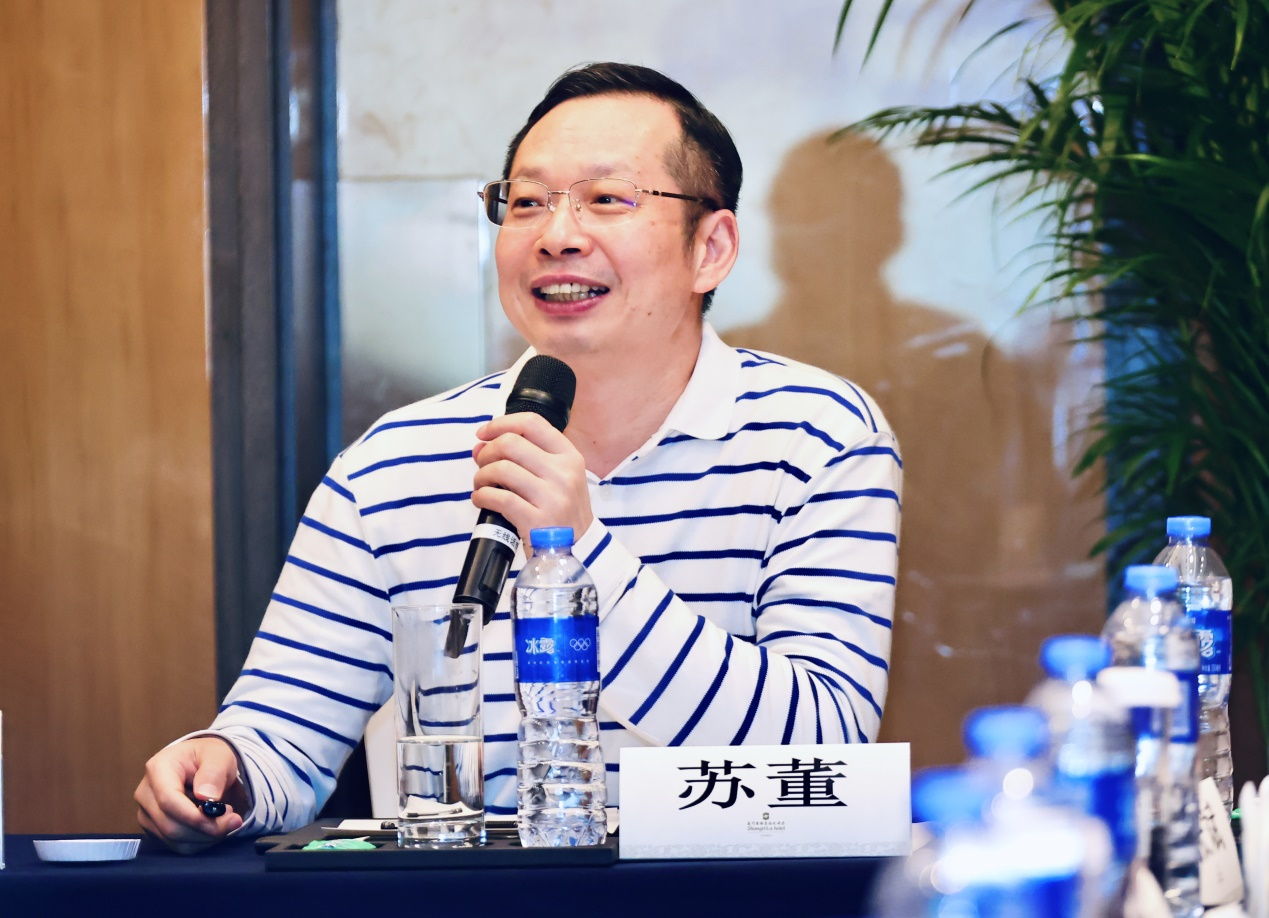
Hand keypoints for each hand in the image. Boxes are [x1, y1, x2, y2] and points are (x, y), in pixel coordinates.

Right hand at [135, 736, 248, 853]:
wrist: (201, 765)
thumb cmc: (208, 757)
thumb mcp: (218, 756)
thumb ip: (214, 772)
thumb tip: (206, 796)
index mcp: (158, 768)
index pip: (168, 800)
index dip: (195, 816)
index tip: (226, 816)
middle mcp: (145, 793)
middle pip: (170, 825)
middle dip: (206, 828)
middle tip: (234, 819)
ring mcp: (146, 814)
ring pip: (174, 840)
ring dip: (206, 836)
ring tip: (225, 818)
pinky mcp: (153, 829)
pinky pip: (177, 846)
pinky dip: (200, 841)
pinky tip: (213, 825)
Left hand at [472, 412, 592, 548]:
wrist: (577, 550)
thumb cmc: (561, 512)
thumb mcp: (558, 478)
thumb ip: (525, 458)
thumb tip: (481, 445)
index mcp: (569, 456)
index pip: (532, 423)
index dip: (501, 423)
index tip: (484, 433)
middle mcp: (563, 473)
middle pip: (511, 443)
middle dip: (487, 451)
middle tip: (481, 464)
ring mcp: (552, 497)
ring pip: (502, 469)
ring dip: (482, 475)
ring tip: (481, 484)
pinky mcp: (536, 520)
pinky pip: (498, 498)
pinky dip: (481, 496)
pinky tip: (481, 499)